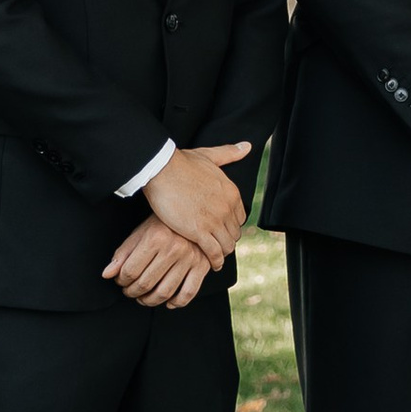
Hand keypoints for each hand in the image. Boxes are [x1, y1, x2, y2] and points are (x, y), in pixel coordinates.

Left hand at [100, 221, 211, 306]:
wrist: (192, 213)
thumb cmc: (162, 224)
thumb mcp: (139, 233)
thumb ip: (122, 254)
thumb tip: (107, 275)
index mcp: (155, 238)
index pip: (130, 271)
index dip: (121, 280)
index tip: (120, 281)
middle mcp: (174, 248)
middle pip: (146, 284)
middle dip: (132, 292)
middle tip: (129, 291)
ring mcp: (190, 258)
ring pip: (165, 292)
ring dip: (150, 301)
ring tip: (143, 298)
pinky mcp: (202, 266)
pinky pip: (189, 293)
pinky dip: (177, 302)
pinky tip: (168, 302)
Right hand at [143, 140, 251, 265]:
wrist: (162, 170)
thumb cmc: (182, 162)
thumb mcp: (210, 155)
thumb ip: (230, 153)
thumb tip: (247, 146)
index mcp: (231, 192)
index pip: (240, 217)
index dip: (231, 225)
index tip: (223, 229)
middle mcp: (227, 208)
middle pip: (235, 233)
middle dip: (227, 240)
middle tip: (219, 246)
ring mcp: (215, 221)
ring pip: (227, 245)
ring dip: (223, 253)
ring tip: (216, 258)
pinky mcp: (199, 231)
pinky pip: (213, 252)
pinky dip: (214, 261)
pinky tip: (212, 265)